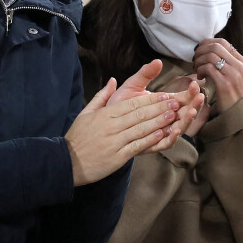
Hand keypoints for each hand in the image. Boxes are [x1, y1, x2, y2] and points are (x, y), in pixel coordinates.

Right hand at [66, 78, 185, 185]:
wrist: (67, 162)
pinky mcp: (118, 156)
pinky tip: (162, 134)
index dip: (150, 100)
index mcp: (105, 114)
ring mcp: (115, 141)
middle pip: (139, 114)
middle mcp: (111, 126)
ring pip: (141, 128)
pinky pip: (137, 145)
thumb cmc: (77, 137)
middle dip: (159, 108)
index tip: (164, 96)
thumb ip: (101, 96)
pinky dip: (150, 139)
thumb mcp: (85, 113)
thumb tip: (112, 81)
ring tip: (173, 116)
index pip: (132, 104)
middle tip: (175, 103)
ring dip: (159, 121)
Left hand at [112, 62, 205, 141]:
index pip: (182, 98)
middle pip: (185, 113)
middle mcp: (165, 118)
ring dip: (187, 120)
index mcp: (163, 104)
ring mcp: (160, 132)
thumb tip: (157, 61)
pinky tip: (175, 130)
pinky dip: (172, 137)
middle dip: (194, 105)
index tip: (194, 83)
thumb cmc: (120, 104)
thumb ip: (145, 74)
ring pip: (179, 128)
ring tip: (191, 112)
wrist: (105, 123)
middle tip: (199, 97)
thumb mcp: (132, 86)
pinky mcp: (152, 144)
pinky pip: (165, 143)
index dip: (190, 92)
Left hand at [193, 39, 242, 112]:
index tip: (199, 50)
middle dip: (200, 51)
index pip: (222, 42)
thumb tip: (211, 50)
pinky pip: (208, 68)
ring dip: (199, 61)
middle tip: (195, 59)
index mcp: (242, 61)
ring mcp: (233, 74)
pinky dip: (200, 70)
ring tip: (196, 69)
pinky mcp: (224, 84)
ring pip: (210, 56)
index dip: (207, 43)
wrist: (240, 113)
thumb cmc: (234, 94)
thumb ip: (228, 63)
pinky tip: (200, 77)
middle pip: (215, 46)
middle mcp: (239, 65)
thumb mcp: (236, 75)